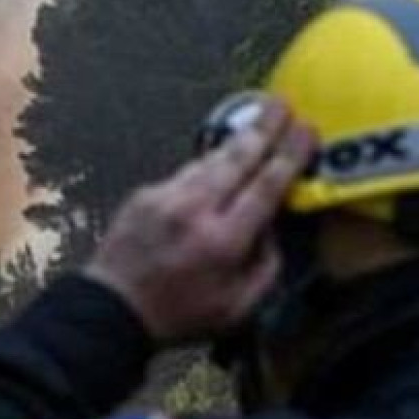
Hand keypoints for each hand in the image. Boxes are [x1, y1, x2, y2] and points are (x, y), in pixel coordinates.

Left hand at [84, 101, 316, 345]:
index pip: (266, 186)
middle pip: (238, 158)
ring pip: (210, 159)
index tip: (308, 130)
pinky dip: (206, 164)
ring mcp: (166, 197)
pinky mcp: (145, 195)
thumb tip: (273, 229)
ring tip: (258, 120)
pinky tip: (218, 159)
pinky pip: (185, 172)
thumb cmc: (178, 316)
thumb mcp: (237, 309)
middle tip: (283, 102)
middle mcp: (195, 210)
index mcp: (223, 240)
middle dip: (265, 127)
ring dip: (236, 139)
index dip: (290, 155)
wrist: (111, 310)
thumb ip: (265, 268)